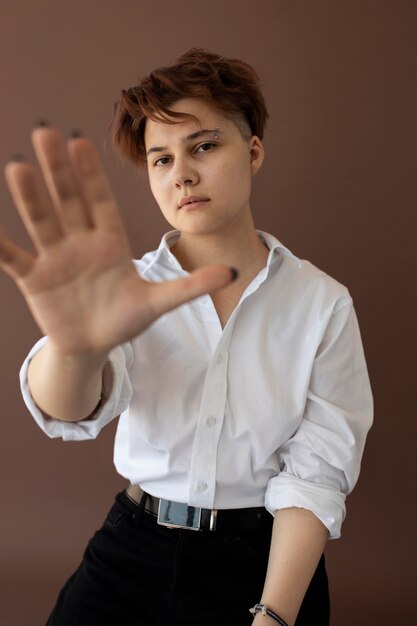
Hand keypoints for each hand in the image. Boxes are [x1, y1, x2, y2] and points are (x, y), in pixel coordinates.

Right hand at [1, 126, 233, 356]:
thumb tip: (232, 269)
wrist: (94, 344)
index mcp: (111, 242)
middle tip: (46, 132)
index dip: (91, 175)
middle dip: (58, 170)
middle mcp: (81, 243)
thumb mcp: (158, 303)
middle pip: (69, 201)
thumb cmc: (125, 319)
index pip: (101, 202)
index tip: (82, 143)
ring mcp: (55, 258)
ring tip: (17, 167)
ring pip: (42, 222)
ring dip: (30, 197)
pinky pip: (13, 258)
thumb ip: (191, 286)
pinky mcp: (35, 279)